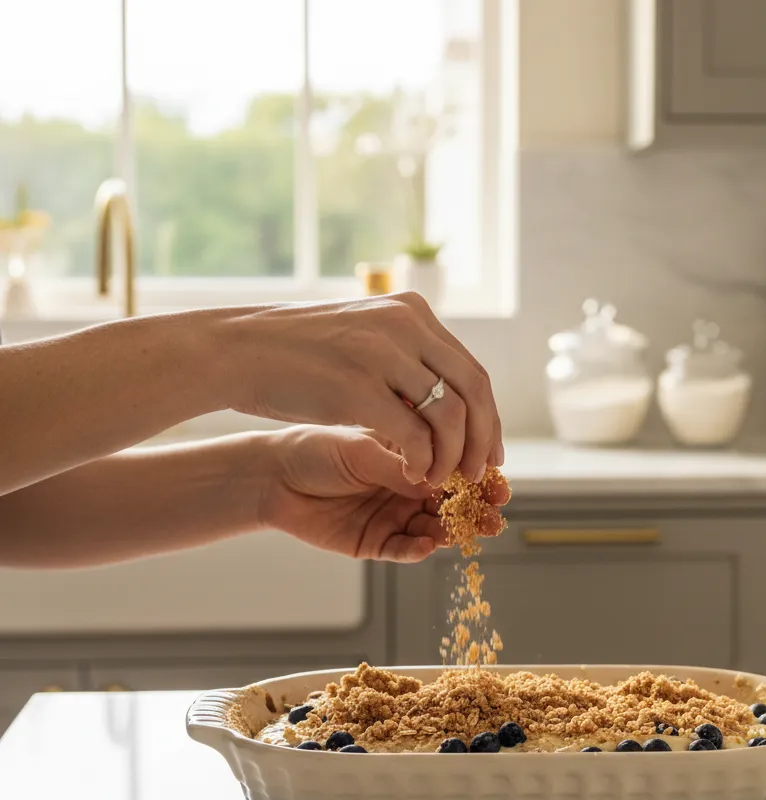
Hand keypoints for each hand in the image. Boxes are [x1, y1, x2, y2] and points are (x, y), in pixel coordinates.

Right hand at [215, 293, 502, 488]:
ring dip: (454, 457)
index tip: (489, 452)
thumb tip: (447, 400)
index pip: (472, 371)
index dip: (488, 418)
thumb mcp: (364, 341)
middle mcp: (405, 325)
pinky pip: (414, 435)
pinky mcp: (358, 386)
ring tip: (442, 482)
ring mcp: (382, 353)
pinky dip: (423, 462)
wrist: (237, 350)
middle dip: (482, 440)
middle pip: (474, 391)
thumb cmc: (298, 355)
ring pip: (450, 415)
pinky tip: (413, 476)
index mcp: (411, 313)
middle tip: (478, 476)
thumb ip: (406, 360)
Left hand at [258, 427, 508, 563]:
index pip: (454, 465)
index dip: (478, 475)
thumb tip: (439, 480)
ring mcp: (393, 515)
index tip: (497, 480)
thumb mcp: (362, 449)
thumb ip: (399, 466)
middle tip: (494, 515)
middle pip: (453, 502)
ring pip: (434, 528)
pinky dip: (418, 550)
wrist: (272, 478)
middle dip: (476, 509)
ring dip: (453, 532)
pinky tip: (427, 545)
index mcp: (411, 455)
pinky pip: (404, 550)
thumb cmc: (314, 450)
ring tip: (464, 532)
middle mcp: (407, 486)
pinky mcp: (375, 542)